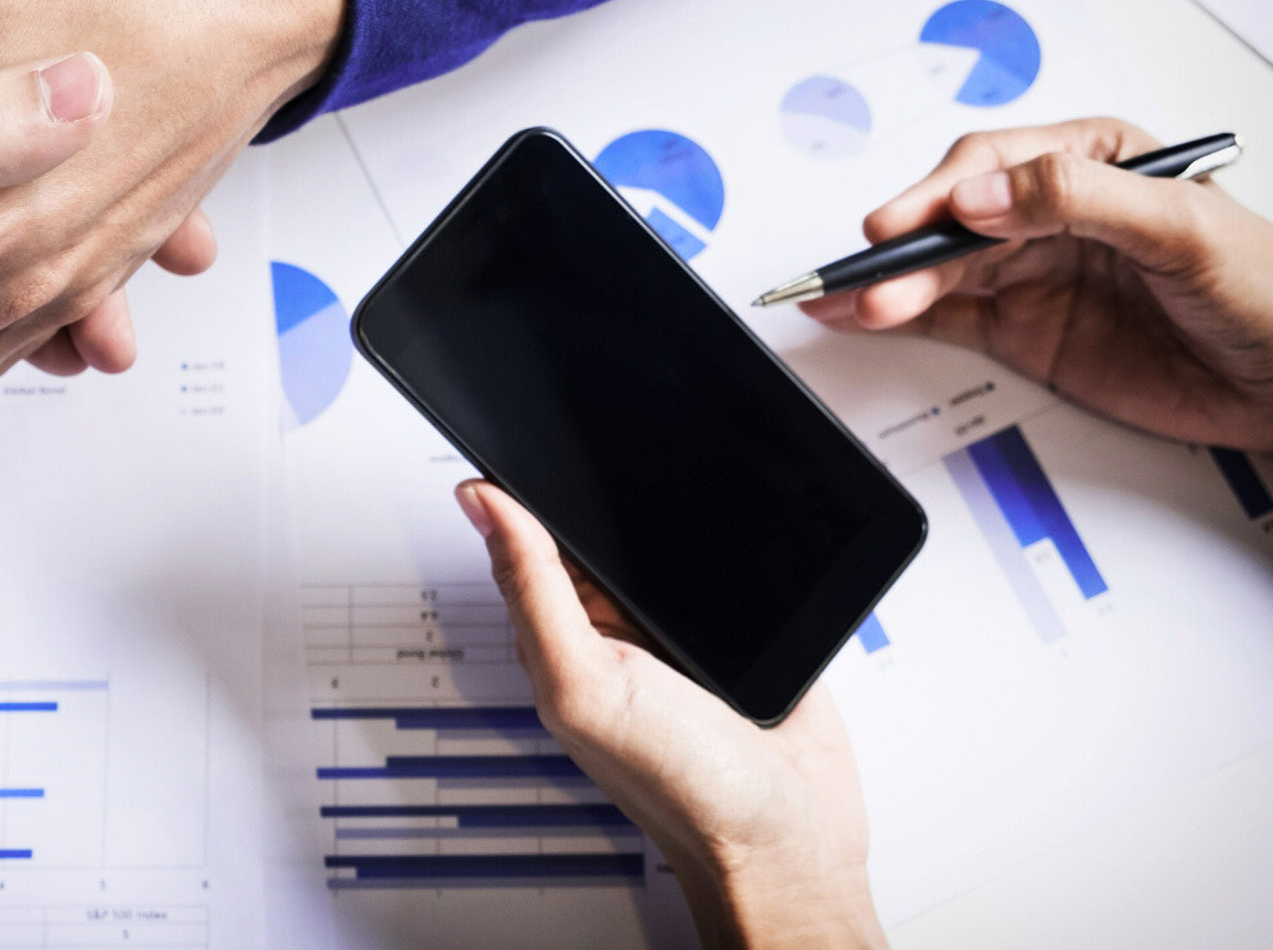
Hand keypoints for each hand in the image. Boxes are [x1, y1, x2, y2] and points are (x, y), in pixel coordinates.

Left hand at [456, 481, 885, 949]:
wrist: (791, 841)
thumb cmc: (680, 789)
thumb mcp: (586, 685)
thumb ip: (534, 591)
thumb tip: (481, 503)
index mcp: (561, 635)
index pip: (525, 539)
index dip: (522, 486)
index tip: (529, 431)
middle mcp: (616, 628)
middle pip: (597, 529)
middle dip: (607, 491)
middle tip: (624, 447)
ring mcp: (681, 627)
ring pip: (665, 538)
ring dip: (681, 514)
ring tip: (695, 492)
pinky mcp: (744, 627)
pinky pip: (735, 563)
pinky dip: (744, 542)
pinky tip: (748, 531)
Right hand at [803, 119, 1272, 460]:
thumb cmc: (1270, 290)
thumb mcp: (1180, 227)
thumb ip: (1078, 199)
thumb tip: (984, 197)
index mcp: (1093, 159)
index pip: (995, 163)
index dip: (945, 192)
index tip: (915, 224)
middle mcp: (1053, 210)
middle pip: (952, 216)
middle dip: (905, 243)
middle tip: (870, 271)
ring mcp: (1033, 271)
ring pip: (939, 268)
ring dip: (892, 284)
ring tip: (855, 304)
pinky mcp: (1023, 329)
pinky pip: (945, 316)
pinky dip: (897, 316)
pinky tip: (856, 314)